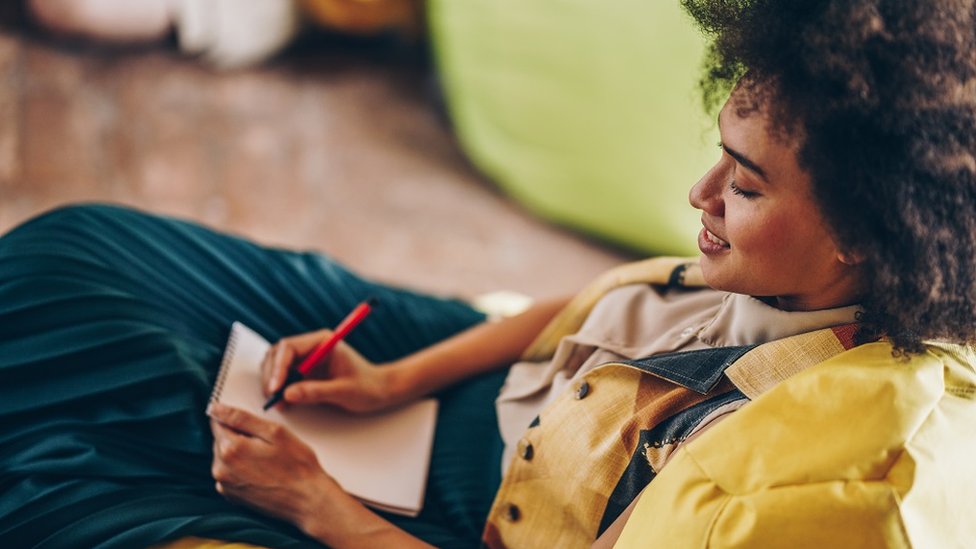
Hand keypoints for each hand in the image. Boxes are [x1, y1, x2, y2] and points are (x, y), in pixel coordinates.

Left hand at [209, 403, 357, 536]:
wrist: (307, 501)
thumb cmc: (297, 465)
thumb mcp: (274, 432)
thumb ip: (241, 418)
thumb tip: (215, 408)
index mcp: (230, 449)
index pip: (218, 421)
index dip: (236, 418)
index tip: (254, 424)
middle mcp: (221, 469)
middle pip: (221, 439)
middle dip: (240, 435)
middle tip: (267, 443)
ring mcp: (225, 485)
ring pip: (225, 456)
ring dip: (241, 452)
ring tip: (267, 459)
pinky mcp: (231, 496)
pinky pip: (230, 472)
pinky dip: (242, 468)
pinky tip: (262, 471)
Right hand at [261, 329, 406, 412]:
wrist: (379, 391)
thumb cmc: (368, 387)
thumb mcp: (344, 391)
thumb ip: (317, 391)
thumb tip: (288, 394)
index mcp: (322, 341)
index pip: (289, 347)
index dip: (278, 367)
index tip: (276, 388)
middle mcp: (311, 346)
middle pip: (277, 355)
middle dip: (272, 376)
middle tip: (272, 399)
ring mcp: (306, 359)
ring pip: (276, 365)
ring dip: (273, 383)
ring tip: (278, 404)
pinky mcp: (305, 372)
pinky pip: (284, 377)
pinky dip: (279, 390)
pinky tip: (284, 404)